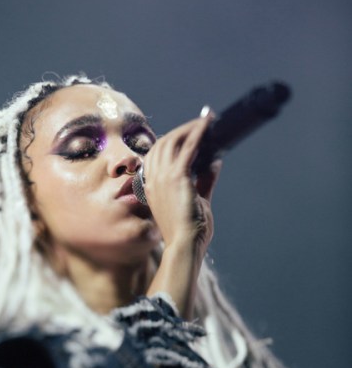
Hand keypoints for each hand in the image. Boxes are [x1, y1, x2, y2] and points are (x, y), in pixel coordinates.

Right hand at [144, 112, 221, 317]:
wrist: (186, 245)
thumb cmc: (190, 230)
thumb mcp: (198, 201)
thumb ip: (205, 180)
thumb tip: (215, 162)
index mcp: (153, 186)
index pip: (157, 154)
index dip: (172, 140)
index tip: (187, 133)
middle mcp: (154, 179)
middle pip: (164, 143)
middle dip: (182, 130)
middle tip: (201, 124)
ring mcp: (163, 177)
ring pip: (173, 141)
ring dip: (190, 128)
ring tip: (205, 122)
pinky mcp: (176, 178)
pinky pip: (188, 148)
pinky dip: (197, 133)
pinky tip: (207, 125)